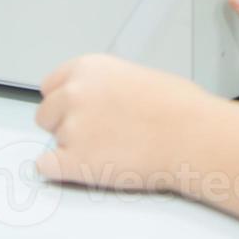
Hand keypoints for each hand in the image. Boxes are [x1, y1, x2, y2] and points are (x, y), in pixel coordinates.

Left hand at [34, 54, 213, 191]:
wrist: (193, 135)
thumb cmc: (179, 107)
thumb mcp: (137, 76)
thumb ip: (106, 86)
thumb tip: (100, 102)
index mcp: (89, 68)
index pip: (51, 86)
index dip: (66, 102)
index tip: (77, 111)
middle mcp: (73, 94)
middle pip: (46, 114)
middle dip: (66, 124)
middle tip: (97, 134)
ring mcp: (71, 128)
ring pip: (53, 141)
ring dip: (73, 147)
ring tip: (110, 149)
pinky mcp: (74, 161)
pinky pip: (46, 167)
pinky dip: (60, 170)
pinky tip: (83, 167)